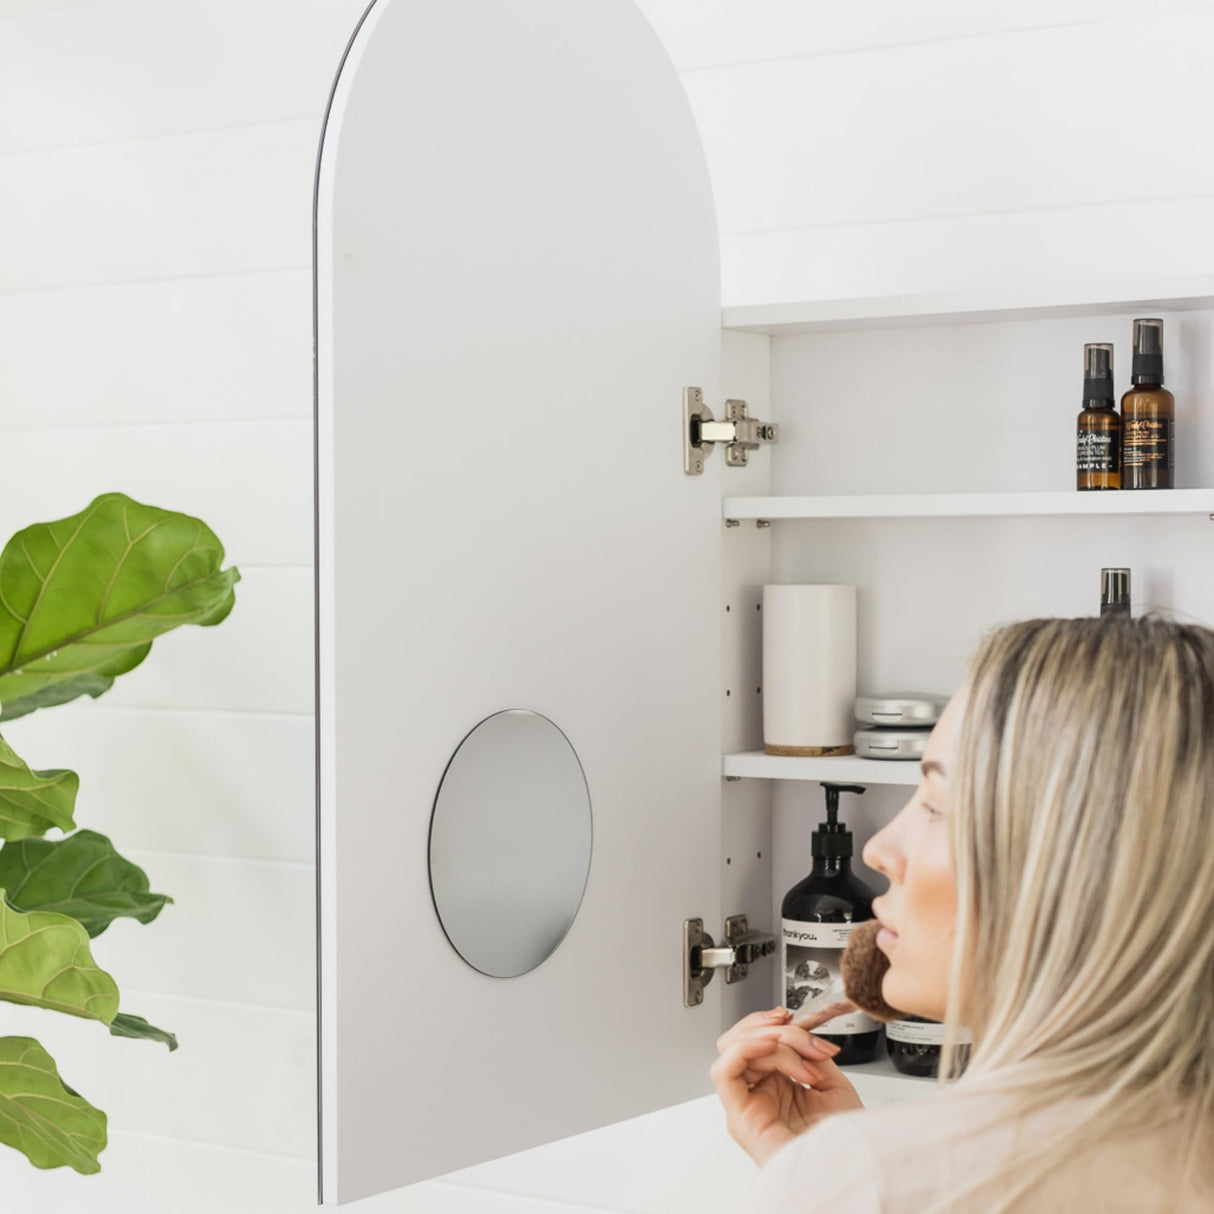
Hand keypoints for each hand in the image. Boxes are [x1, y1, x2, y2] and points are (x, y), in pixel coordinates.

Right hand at [709, 1003, 863, 1166]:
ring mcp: (745, 1106)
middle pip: (742, 1040)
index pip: (755, 1041)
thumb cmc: (845, 1142)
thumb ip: (811, 1055)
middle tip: (809, 1042)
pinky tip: (770, 1044)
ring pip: (735, 1049)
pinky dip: (744, 1049)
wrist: (850, 1170)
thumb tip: (800, 1032)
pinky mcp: (739, 1118)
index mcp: (775, 1087)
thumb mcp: (832, 1085)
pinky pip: (724, 1073)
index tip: (798, 1018)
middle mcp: (756, 1095)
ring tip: (804, 1058)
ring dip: (772, 1041)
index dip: (772, 1022)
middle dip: (776, 1029)